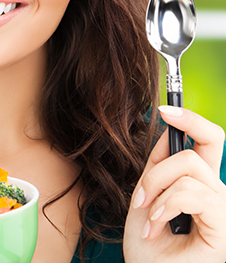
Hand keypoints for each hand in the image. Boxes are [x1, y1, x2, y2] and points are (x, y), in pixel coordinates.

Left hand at [124, 105, 225, 262]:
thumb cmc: (148, 248)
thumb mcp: (144, 198)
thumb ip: (157, 167)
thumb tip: (166, 130)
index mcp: (201, 187)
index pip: (210, 142)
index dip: (192, 120)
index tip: (165, 109)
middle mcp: (218, 195)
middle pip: (197, 149)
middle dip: (158, 169)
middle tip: (140, 199)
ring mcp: (223, 211)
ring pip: (190, 168)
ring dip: (157, 191)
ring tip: (148, 219)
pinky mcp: (224, 228)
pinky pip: (193, 194)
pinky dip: (167, 206)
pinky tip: (156, 226)